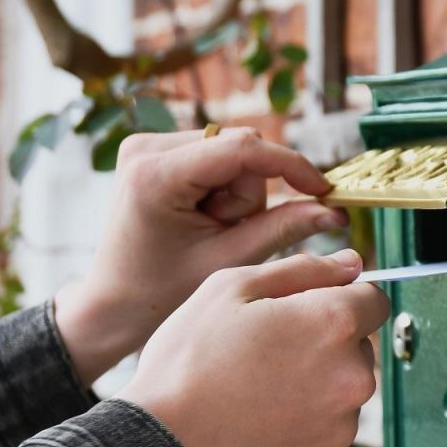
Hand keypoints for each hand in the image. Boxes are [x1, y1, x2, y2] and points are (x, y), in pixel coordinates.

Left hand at [55, 127, 346, 384]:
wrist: (113, 302)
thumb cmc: (162, 290)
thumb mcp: (230, 261)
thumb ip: (284, 229)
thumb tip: (333, 212)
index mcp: (156, 175)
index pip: (242, 148)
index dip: (290, 165)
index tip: (322, 189)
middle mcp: (146, 147)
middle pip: (240, 149)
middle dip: (249, 194)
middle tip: (226, 233)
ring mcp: (148, 144)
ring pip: (233, 152)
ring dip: (237, 193)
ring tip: (210, 229)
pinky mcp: (155, 149)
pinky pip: (217, 155)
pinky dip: (223, 187)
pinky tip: (203, 217)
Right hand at [119, 249, 389, 446]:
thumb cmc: (188, 362)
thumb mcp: (231, 288)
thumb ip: (303, 268)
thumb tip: (352, 262)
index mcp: (336, 323)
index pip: (374, 300)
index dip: (340, 300)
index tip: (306, 311)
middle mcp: (353, 376)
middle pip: (358, 347)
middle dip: (325, 343)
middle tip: (267, 351)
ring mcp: (342, 425)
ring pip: (342, 390)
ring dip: (316, 385)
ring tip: (258, 390)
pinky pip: (326, 430)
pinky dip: (303, 425)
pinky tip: (261, 421)